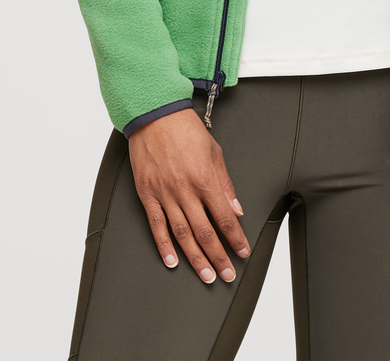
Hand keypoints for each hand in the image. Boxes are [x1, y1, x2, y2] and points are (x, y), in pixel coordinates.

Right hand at [128, 107, 249, 282]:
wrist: (154, 115)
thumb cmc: (185, 129)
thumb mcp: (214, 151)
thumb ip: (225, 183)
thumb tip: (236, 209)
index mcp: (205, 179)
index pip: (225, 217)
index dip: (235, 238)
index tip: (242, 251)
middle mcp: (185, 190)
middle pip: (205, 232)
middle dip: (218, 256)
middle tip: (227, 274)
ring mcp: (165, 194)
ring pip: (182, 234)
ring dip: (195, 258)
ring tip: (206, 275)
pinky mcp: (147, 194)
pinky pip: (156, 225)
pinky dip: (164, 246)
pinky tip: (172, 261)